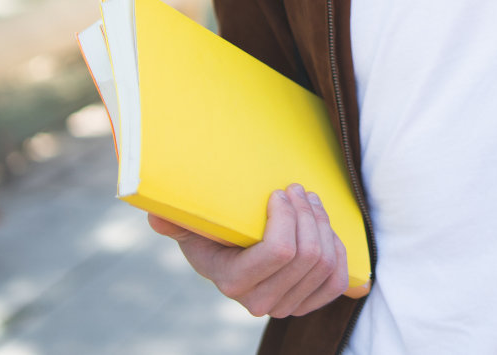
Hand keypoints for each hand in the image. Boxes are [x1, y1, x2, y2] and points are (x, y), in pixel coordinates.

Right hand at [148, 184, 367, 317]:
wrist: (234, 257)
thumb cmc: (214, 235)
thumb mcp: (193, 225)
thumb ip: (175, 220)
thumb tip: (157, 215)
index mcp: (232, 281)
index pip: (279, 251)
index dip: (287, 216)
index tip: (278, 193)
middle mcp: (259, 302)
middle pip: (307, 254)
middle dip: (307, 213)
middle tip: (297, 190)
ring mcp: (286, 306)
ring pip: (325, 262)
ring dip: (323, 224)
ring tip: (310, 201)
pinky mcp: (308, 303)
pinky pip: (337, 281)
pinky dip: (339, 251)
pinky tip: (325, 230)